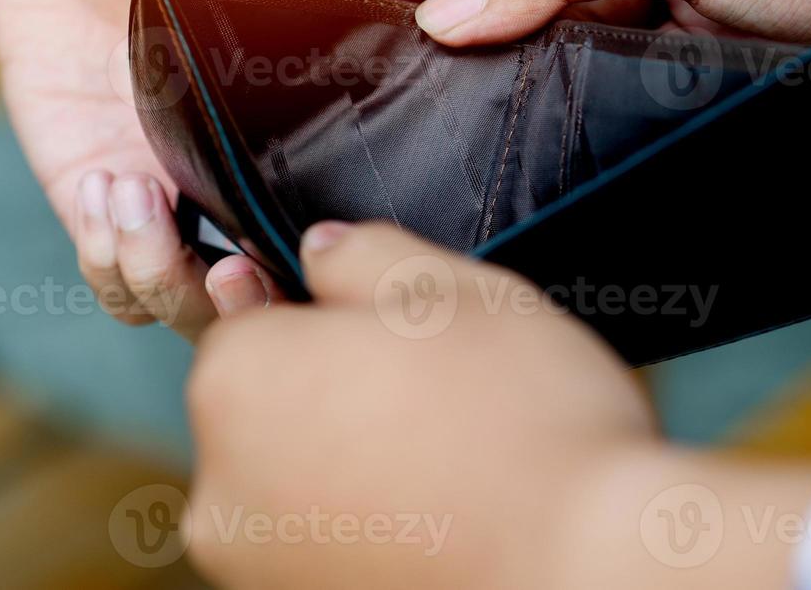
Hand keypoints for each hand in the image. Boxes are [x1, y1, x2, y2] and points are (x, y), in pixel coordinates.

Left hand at [0, 0, 446, 340]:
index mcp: (321, 110)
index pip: (366, 212)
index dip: (357, 255)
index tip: (334, 238)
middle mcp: (261, 169)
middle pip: (283, 292)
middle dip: (256, 307)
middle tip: (232, 266)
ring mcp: (186, 192)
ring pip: (198, 309)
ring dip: (168, 283)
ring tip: (139, 198)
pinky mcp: (107, 199)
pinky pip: (120, 285)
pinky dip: (113, 263)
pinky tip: (106, 188)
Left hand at [185, 222, 659, 588]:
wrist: (589, 569)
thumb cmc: (523, 423)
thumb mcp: (450, 286)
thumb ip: (362, 254)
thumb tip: (321, 251)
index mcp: (236, 382)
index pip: (248, 320)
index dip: (325, 313)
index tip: (388, 327)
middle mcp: (220, 489)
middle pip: (267, 407)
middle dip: (334, 389)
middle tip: (431, 387)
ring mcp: (259, 568)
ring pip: (298, 482)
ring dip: (354, 460)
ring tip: (449, 454)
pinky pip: (330, 543)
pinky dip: (374, 524)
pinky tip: (444, 510)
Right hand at [415, 0, 810, 130]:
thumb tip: (446, 14)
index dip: (489, 1)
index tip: (459, 73)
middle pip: (565, 6)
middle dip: (548, 58)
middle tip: (520, 127)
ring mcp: (722, 4)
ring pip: (621, 69)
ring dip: (614, 103)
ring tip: (594, 144)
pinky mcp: (763, 72)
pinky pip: (683, 111)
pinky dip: (667, 132)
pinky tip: (653, 158)